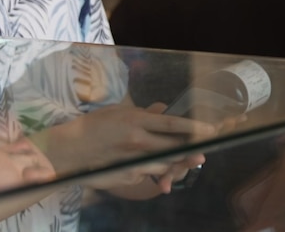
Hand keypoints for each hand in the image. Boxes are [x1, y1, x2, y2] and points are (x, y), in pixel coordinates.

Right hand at [33, 101, 215, 190]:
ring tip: (185, 160)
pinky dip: (156, 171)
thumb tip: (164, 109)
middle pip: (174, 148)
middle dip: (192, 150)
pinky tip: (157, 170)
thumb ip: (145, 113)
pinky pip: (149, 174)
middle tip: (202, 151)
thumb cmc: (95, 125)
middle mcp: (138, 142)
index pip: (173, 124)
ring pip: (166, 165)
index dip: (194, 127)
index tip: (211, 129)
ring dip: (177, 163)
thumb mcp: (119, 111)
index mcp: (137, 122)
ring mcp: (134, 161)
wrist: (73, 149)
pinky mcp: (129, 176)